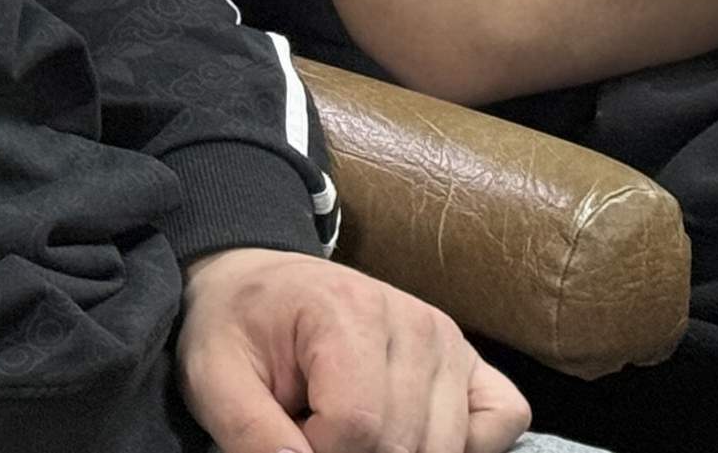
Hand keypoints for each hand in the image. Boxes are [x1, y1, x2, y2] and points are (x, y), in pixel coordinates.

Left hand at [177, 248, 529, 452]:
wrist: (260, 281)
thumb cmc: (237, 328)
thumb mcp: (215, 379)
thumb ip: (252, 434)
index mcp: (348, 309)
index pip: (357, 427)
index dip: (315, 452)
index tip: (288, 433)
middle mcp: (414, 320)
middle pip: (403, 444)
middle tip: (313, 430)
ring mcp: (448, 339)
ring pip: (446, 446)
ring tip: (347, 429)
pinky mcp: (469, 359)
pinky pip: (502, 420)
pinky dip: (468, 446)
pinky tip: (411, 436)